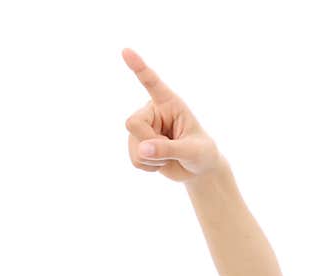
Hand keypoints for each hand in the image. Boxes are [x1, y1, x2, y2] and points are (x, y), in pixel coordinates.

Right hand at [122, 48, 223, 181]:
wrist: (199, 170)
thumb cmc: (202, 153)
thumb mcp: (192, 151)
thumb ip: (168, 149)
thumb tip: (142, 149)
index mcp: (169, 103)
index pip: (152, 83)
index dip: (138, 68)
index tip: (126, 51)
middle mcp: (153, 112)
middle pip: (133, 123)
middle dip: (149, 142)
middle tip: (170, 149)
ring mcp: (144, 129)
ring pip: (133, 145)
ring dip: (153, 158)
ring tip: (170, 155)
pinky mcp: (139, 145)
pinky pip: (135, 159)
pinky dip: (149, 167)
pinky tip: (161, 162)